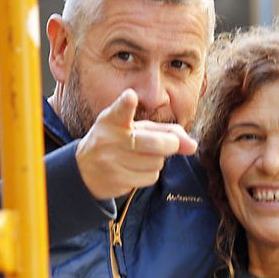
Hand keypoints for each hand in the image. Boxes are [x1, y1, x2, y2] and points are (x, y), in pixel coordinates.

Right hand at [75, 90, 198, 200]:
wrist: (85, 169)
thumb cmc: (119, 142)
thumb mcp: (137, 129)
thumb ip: (167, 131)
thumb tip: (193, 146)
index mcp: (113, 120)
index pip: (119, 111)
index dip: (126, 104)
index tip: (130, 97)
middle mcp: (109, 139)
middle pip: (155, 144)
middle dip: (170, 145)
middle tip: (171, 144)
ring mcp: (111, 161)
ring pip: (156, 162)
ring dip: (157, 161)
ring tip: (141, 157)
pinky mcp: (116, 180)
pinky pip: (150, 177)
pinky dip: (149, 174)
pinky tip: (135, 170)